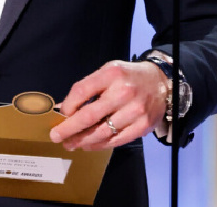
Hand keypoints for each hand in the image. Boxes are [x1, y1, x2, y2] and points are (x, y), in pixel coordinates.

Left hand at [49, 60, 167, 150]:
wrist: (160, 82)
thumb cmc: (128, 78)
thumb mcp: (108, 72)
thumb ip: (88, 87)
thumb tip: (65, 109)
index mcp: (112, 74)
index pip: (81, 91)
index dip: (67, 106)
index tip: (61, 115)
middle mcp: (124, 92)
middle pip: (89, 116)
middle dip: (69, 129)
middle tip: (57, 137)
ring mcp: (135, 111)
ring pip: (101, 132)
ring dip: (83, 141)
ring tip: (72, 144)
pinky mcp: (143, 126)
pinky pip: (116, 141)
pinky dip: (100, 145)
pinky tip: (90, 145)